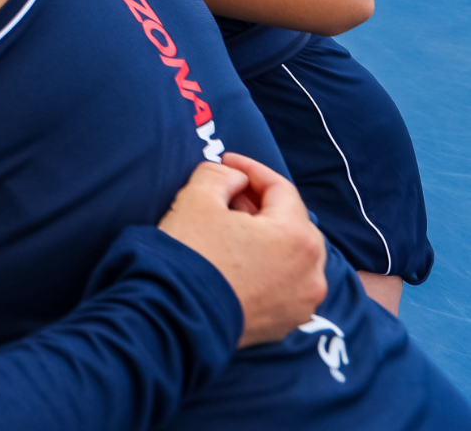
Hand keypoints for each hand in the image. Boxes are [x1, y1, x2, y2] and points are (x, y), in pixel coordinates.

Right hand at [159, 154, 327, 347]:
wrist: (173, 316)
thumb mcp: (196, 199)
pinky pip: (284, 284)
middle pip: (291, 222)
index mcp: (297, 236)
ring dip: (266, 238)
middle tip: (227, 196)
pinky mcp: (287, 324)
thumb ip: (220, 175)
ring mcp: (303, 302)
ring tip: (231, 231)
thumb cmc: (189, 255)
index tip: (225, 162)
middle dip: (260, 205)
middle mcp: (312, 271)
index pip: (280, 188)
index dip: (250, 169)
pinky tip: (237, 264)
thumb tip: (234, 179)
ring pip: (291, 255)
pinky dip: (267, 268)